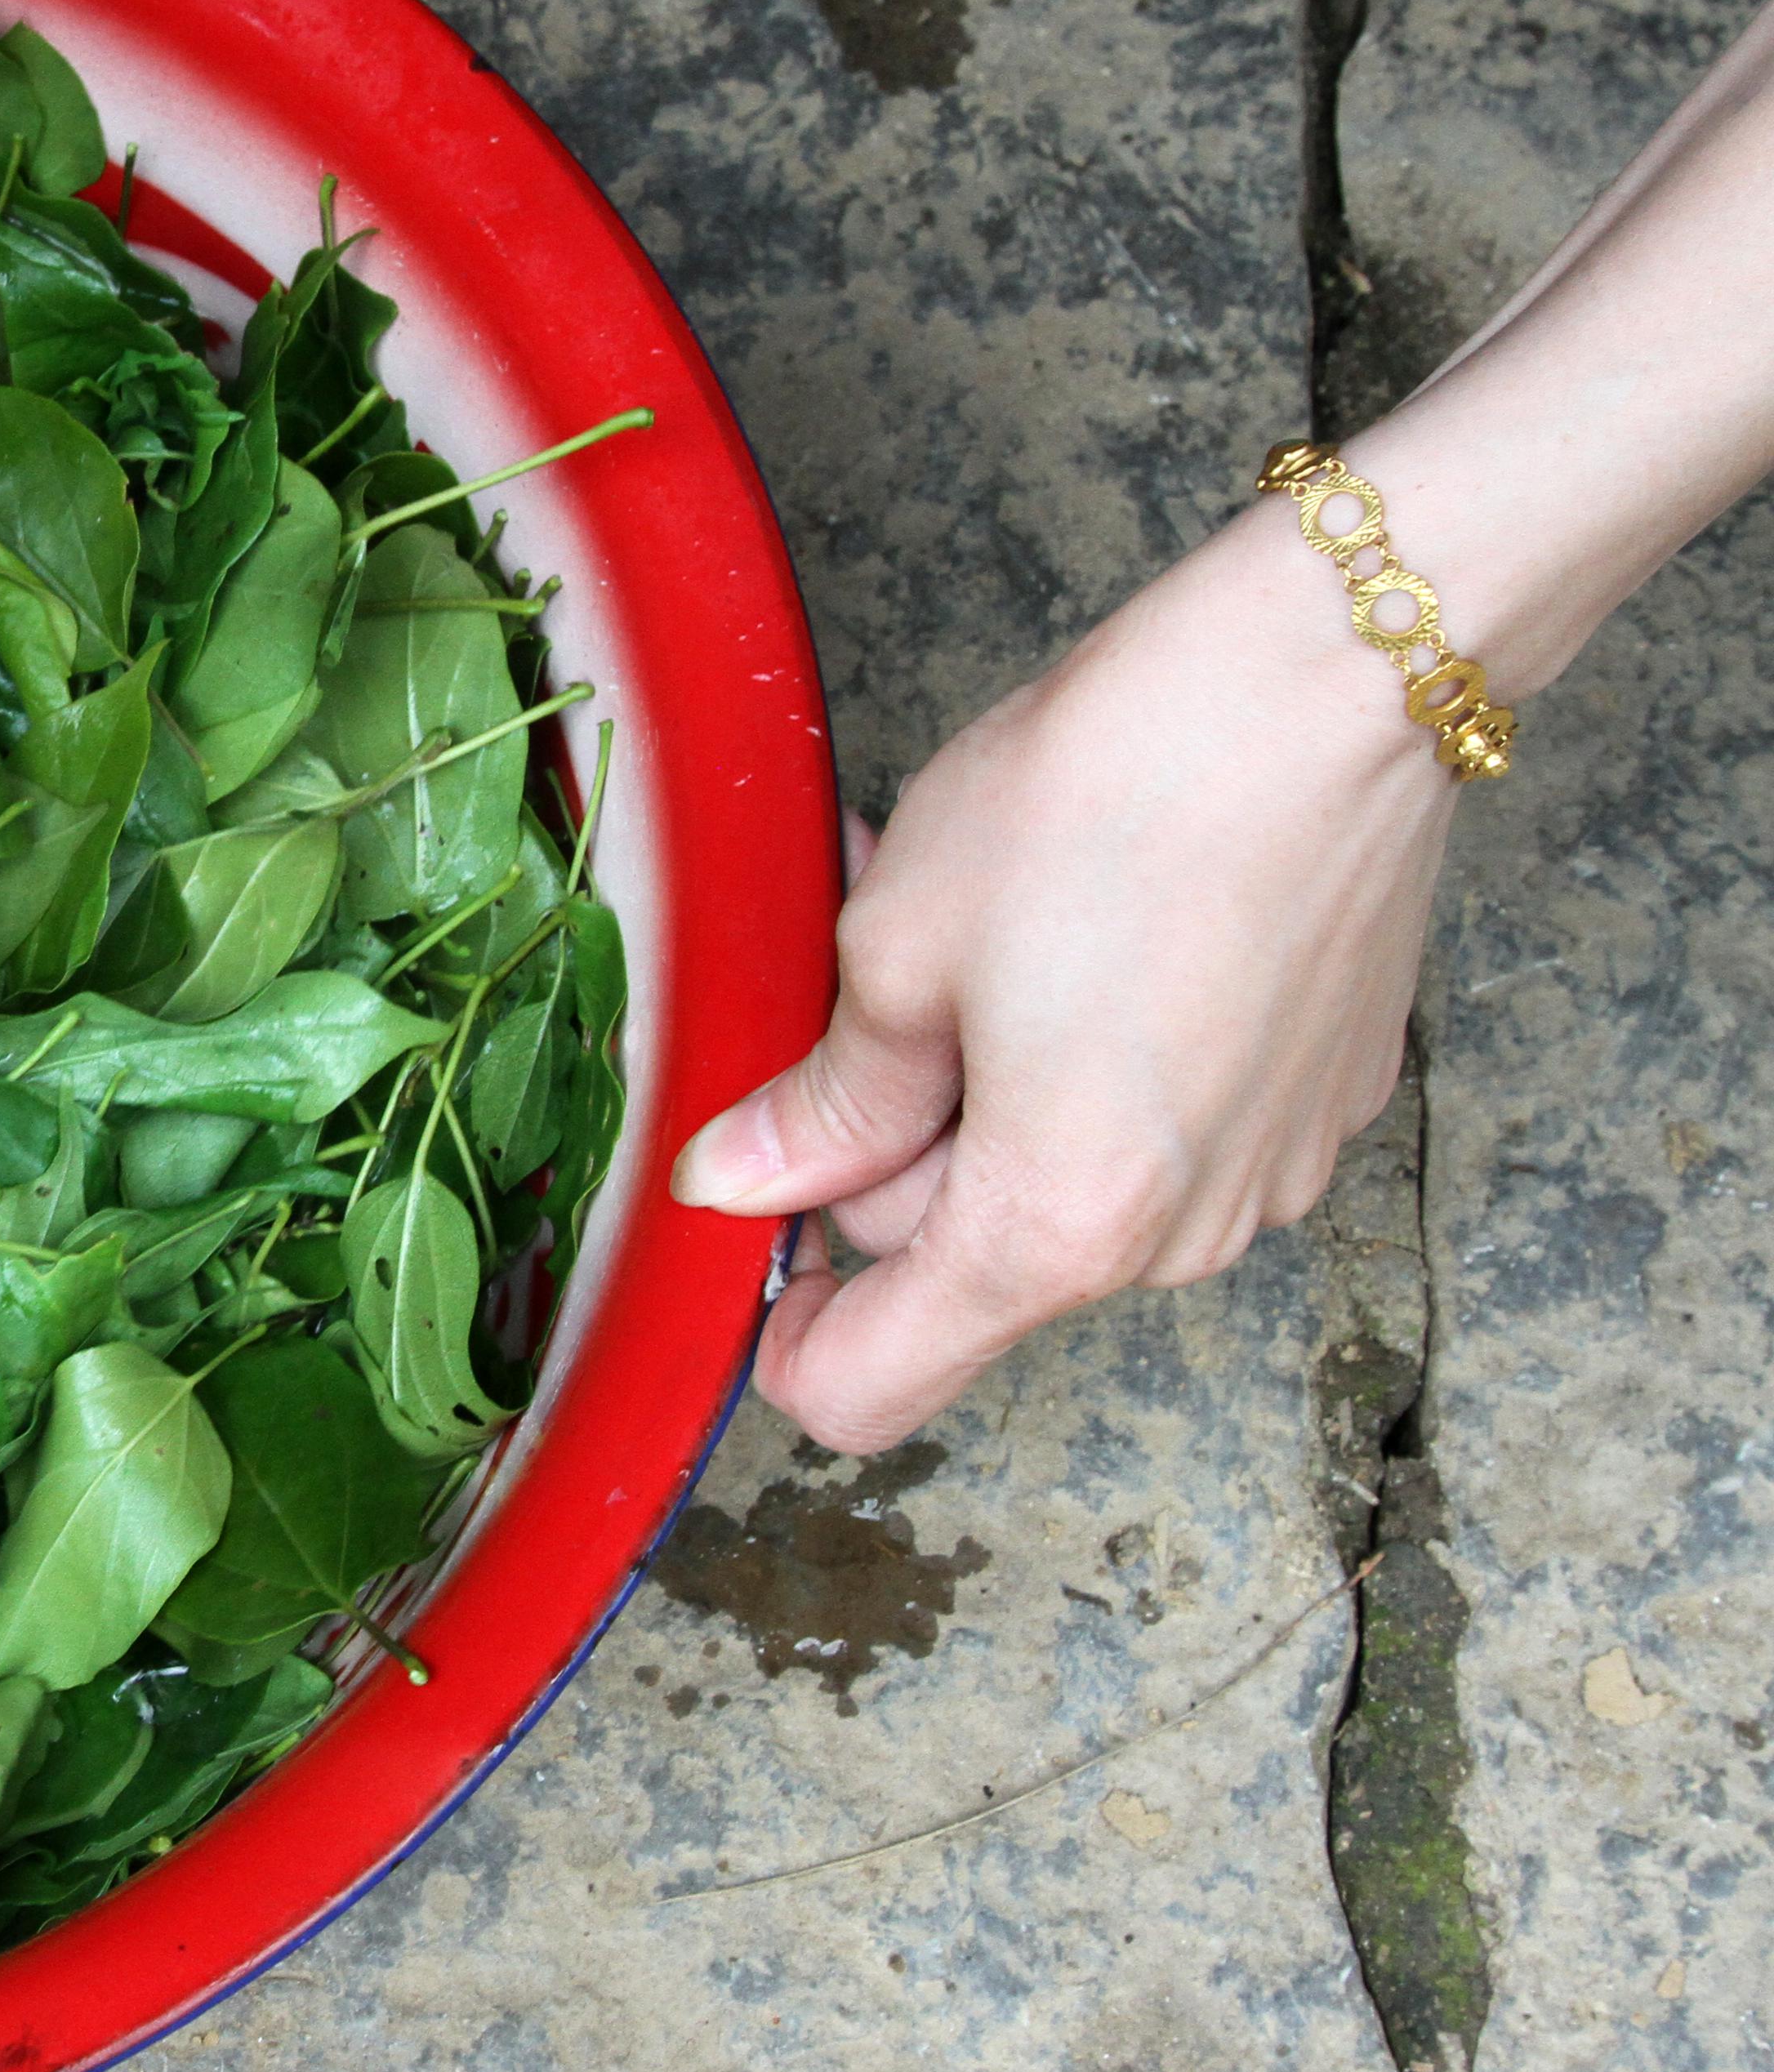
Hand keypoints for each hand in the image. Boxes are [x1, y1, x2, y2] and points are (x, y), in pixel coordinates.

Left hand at [673, 516, 1458, 1449]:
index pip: (870, 1386)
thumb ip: (821, 1102)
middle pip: (959, 1265)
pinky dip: (1086, 1061)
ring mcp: (1264, 1174)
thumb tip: (742, 1181)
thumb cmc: (1113, 798)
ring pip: (1052, 1187)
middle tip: (859, 988)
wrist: (1330, 685)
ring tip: (964, 937)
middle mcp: (1177, 1235)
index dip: (785, 1329)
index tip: (756, 1226)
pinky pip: (1150, 1126)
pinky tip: (1072, 932)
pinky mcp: (1316, 1102)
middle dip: (886, 1150)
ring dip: (983, 1089)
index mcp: (1054, 1225)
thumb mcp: (898, 946)